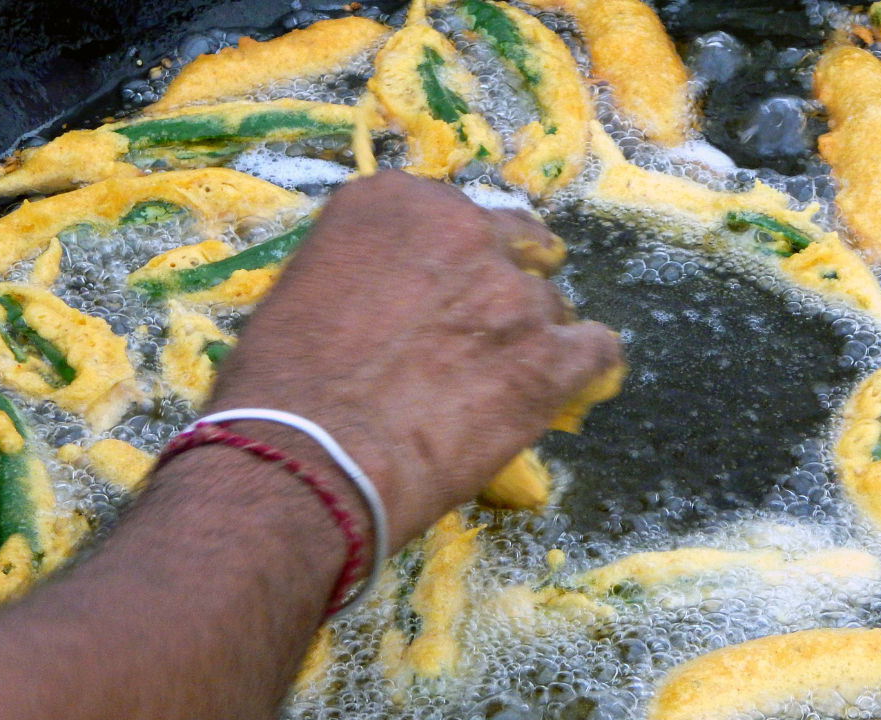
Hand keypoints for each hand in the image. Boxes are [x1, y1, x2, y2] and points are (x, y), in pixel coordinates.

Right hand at [207, 171, 621, 550]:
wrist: (312, 457)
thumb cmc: (283, 387)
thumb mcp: (307, 292)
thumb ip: (369, 273)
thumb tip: (393, 301)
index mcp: (396, 203)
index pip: (450, 214)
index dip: (454, 258)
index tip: (444, 289)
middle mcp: (464, 230)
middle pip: (514, 246)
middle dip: (503, 282)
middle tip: (483, 331)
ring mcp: (514, 292)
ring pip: (550, 303)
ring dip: (532, 336)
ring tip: (500, 384)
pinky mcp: (550, 357)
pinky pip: (597, 349)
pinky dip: (584, 367)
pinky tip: (566, 387)